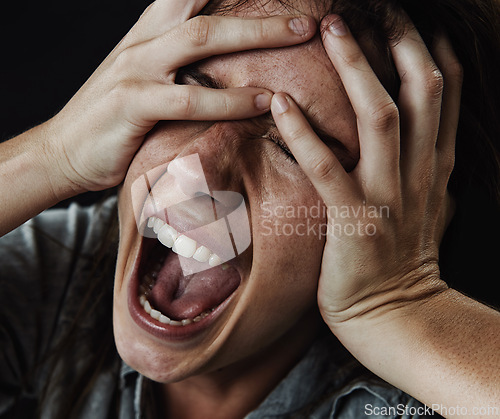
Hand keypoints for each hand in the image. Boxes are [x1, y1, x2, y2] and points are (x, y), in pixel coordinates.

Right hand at [44, 0, 315, 194]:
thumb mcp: (142, 82)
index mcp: (146, 34)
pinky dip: (229, 99)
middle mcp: (142, 42)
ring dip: (256, 37)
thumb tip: (220, 69)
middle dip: (258, 11)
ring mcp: (135, 69)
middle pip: (206, 11)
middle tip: (303, 17)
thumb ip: (176, 69)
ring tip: (299, 37)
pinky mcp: (132, 102)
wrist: (61, 151)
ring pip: (201, 40)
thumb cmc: (110, 120)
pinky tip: (261, 101)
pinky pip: (189, 98)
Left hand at [270, 16, 461, 329]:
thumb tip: (420, 141)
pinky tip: (280, 101)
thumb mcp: (426, 207)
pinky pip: (327, 167)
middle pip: (418, 90)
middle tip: (368, 6)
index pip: (443, 93)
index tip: (406, 18)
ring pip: (379, 117)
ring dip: (356, 69)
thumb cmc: (401, 261)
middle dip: (397, 41)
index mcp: (435, 166)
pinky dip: (304, 132)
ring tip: (330, 28)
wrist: (397, 316)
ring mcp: (389, 195)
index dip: (429, 48)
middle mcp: (419, 172)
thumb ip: (424, 170)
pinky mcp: (355, 220)